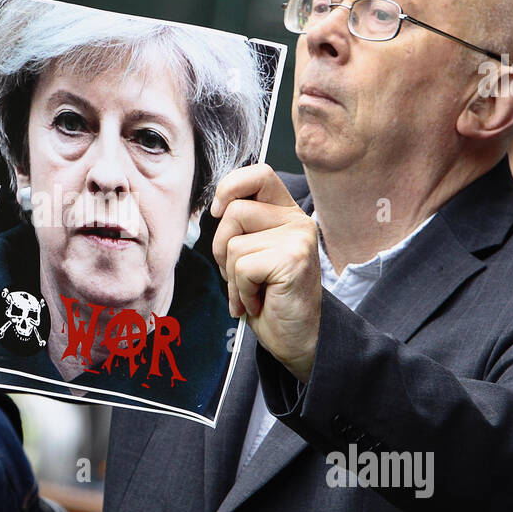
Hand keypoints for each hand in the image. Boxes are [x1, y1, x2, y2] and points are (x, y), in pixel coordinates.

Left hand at [210, 164, 321, 381]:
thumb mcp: (251, 252)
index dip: (231, 186)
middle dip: (221, 248)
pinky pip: (242, 268)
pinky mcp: (294, 260)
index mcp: (285, 212)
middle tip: (239, 274)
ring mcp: (298, 239)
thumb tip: (214, 208)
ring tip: (252, 291)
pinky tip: (259, 301)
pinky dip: (241, 292)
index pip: (259, 173)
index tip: (219, 211)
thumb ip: (240, 226)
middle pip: (234, 211)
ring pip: (234, 244)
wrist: (297, 338)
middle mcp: (296, 221)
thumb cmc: (269, 297)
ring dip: (232, 277)